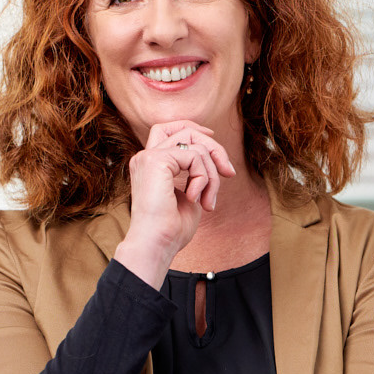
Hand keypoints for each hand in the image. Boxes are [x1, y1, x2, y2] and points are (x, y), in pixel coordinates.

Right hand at [115, 120, 238, 284]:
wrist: (157, 245)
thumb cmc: (172, 230)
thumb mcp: (190, 195)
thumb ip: (196, 175)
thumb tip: (217, 162)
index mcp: (150, 164)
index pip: (168, 129)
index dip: (192, 128)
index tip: (213, 137)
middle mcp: (145, 156)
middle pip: (186, 131)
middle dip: (214, 148)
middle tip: (229, 173)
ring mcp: (148, 157)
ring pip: (194, 144)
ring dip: (212, 172)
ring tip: (208, 200)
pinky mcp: (156, 160)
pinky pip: (194, 156)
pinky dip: (204, 177)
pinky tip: (195, 198)